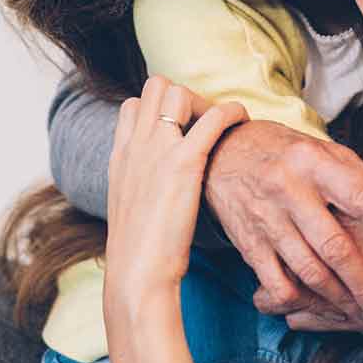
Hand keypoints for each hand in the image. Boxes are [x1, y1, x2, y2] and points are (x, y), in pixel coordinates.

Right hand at [104, 78, 247, 306]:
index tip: (181, 126)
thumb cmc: (139, 253)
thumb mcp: (130, 210)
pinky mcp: (183, 162)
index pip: (132, 106)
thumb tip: (158, 186)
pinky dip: (231, 111)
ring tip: (223, 120)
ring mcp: (157, 150)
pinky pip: (213, 117)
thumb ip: (141, 186)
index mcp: (120, 157)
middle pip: (154, 88)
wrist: (136, 274)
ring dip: (203, 99)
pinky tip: (242, 120)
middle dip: (181, 95)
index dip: (158, 109)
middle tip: (203, 119)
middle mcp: (135, 145)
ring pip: (177, 91)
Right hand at [203, 119, 362, 326]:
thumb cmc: (288, 154)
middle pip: (334, 245)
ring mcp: (267, 218)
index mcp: (316, 161)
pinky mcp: (248, 244)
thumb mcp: (326, 152)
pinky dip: (303, 303)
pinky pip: (278, 285)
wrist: (223, 154)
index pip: (362, 195)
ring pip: (308, 271)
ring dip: (340, 300)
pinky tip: (324, 310)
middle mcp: (289, 189)